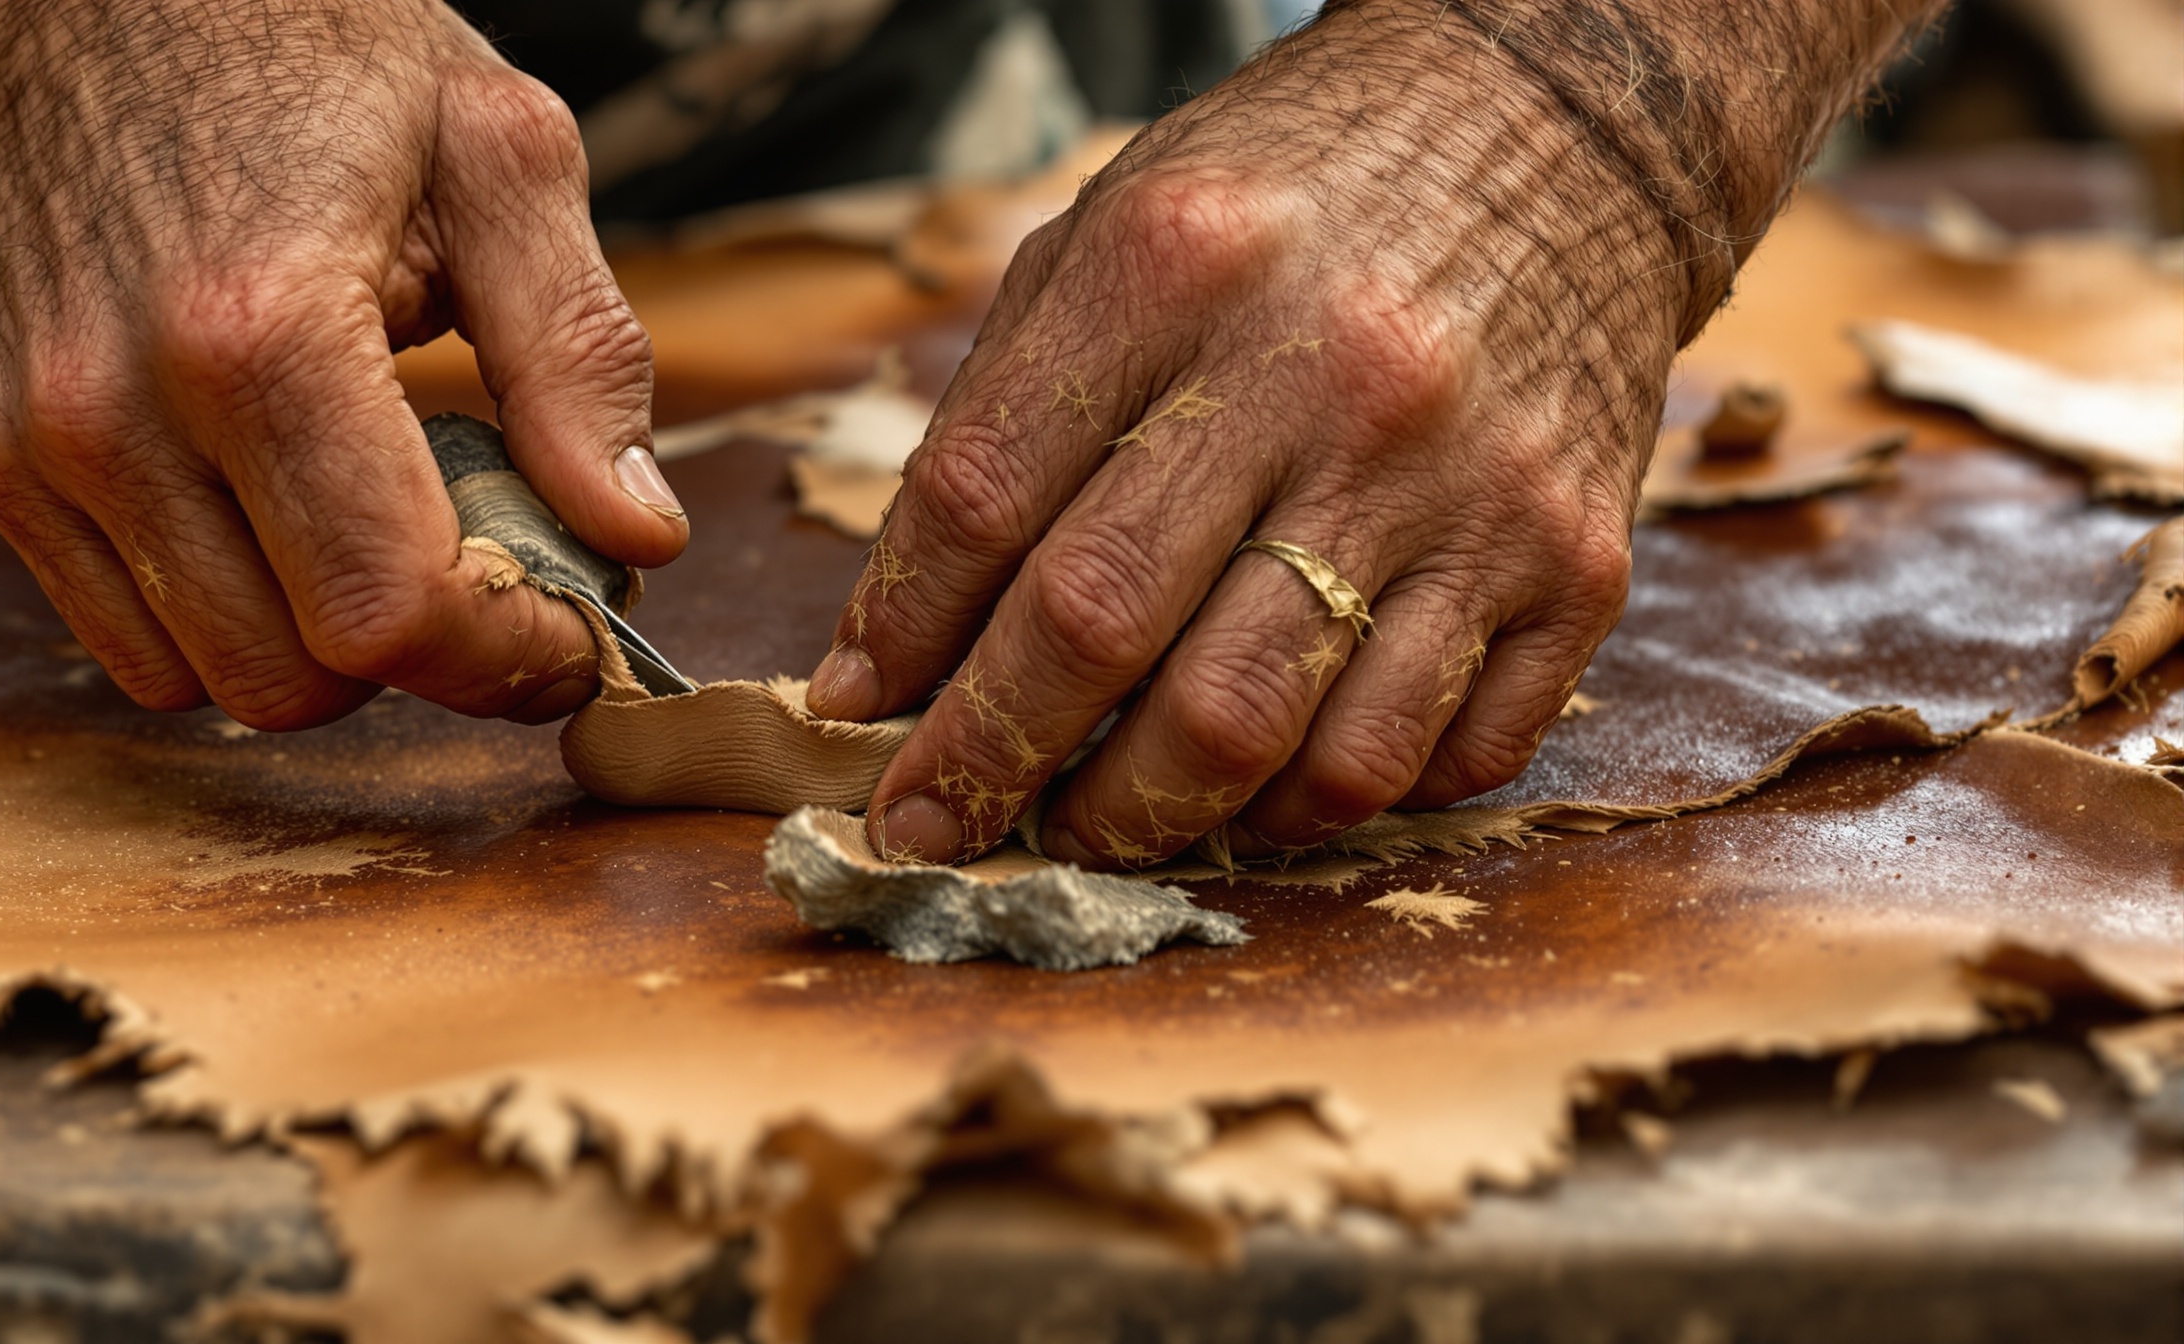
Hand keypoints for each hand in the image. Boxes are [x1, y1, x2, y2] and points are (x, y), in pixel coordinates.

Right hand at [0, 0, 687, 726]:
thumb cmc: (299, 46)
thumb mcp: (496, 152)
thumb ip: (577, 352)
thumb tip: (633, 532)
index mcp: (261, 330)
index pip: (388, 609)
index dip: (505, 655)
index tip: (565, 624)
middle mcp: (119, 409)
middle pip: (294, 678)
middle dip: (415, 656)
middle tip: (479, 565)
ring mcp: (36, 447)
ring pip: (202, 680)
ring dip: (310, 644)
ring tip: (367, 517)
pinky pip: (119, 638)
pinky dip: (216, 619)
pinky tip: (272, 512)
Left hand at [804, 1, 1697, 867]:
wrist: (1565, 130)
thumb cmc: (1297, 200)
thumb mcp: (1112, 236)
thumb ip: (996, 424)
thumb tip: (885, 651)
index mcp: (1181, 269)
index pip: (989, 499)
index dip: (902, 632)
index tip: (857, 712)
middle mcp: (1332, 375)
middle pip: (1112, 632)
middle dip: (995, 763)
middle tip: (940, 825)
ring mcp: (1467, 483)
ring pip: (1279, 736)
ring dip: (1156, 816)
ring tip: (1098, 821)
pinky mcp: (1577, 566)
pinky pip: (1439, 755)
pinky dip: (1331, 805)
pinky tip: (1268, 785)